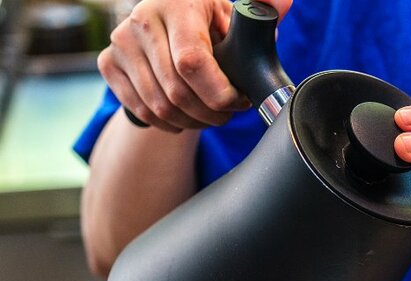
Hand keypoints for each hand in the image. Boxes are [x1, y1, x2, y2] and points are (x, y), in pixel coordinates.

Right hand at [97, 0, 291, 131]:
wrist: (166, 22)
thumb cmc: (208, 22)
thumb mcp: (234, 16)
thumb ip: (262, 11)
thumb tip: (285, 2)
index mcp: (177, 5)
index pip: (192, 62)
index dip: (219, 93)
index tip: (238, 101)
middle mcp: (142, 20)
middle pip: (177, 91)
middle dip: (211, 112)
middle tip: (228, 113)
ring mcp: (120, 43)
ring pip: (160, 106)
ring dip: (193, 121)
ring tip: (211, 115)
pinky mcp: (109, 64)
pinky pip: (143, 111)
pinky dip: (170, 123)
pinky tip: (187, 116)